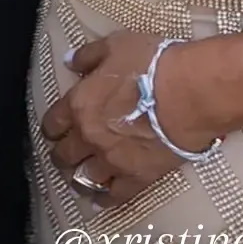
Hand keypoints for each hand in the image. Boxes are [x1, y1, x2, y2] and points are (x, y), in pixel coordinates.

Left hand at [40, 32, 220, 204]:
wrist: (190, 94)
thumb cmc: (154, 65)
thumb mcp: (116, 45)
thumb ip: (89, 55)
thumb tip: (70, 61)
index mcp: (79, 105)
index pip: (53, 124)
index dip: (52, 128)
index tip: (55, 130)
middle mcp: (89, 137)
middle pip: (63, 156)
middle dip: (62, 155)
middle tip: (66, 154)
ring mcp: (112, 161)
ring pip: (83, 179)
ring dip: (79, 178)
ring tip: (80, 177)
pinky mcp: (137, 178)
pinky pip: (113, 196)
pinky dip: (104, 198)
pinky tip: (101, 197)